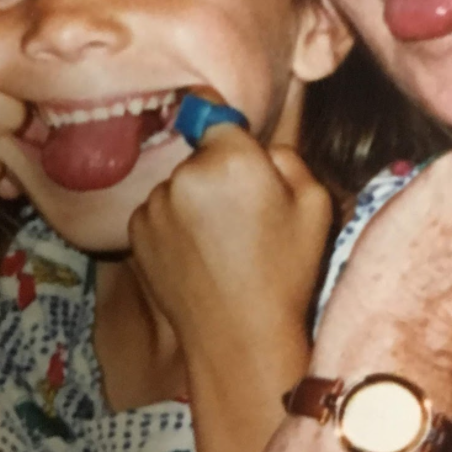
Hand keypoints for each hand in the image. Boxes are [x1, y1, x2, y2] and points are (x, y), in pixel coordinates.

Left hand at [126, 125, 333, 379]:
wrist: (239, 336)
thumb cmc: (285, 273)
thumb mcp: (315, 206)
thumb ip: (288, 157)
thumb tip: (259, 144)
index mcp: (232, 158)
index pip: (217, 115)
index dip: (230, 133)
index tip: (236, 153)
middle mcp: (185, 173)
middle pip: (200, 156)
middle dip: (217, 174)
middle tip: (243, 217)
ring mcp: (154, 203)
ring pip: (177, 186)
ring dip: (192, 202)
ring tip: (220, 245)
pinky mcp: (136, 231)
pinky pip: (157, 213)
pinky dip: (172, 227)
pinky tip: (197, 257)